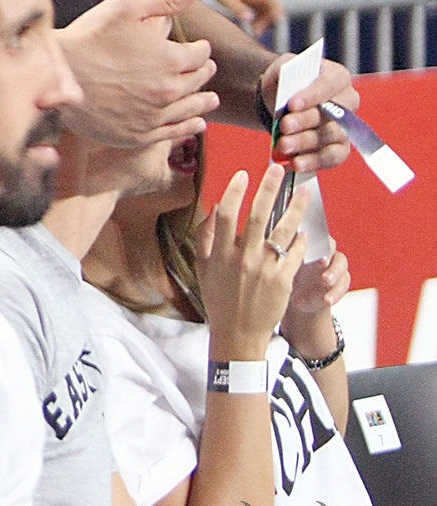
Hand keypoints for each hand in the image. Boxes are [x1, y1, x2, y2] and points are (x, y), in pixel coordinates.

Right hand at [57, 0, 218, 148]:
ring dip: (203, 102)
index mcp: (170, 59)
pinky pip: (173, 133)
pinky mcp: (138, 135)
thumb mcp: (126, 7)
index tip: (199, 47)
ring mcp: (154, 116)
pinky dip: (188, 127)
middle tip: (205, 69)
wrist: (58, 76)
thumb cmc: (89, 38)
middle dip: (203, 72)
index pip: (200, 55)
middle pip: (198, 82)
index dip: (201, 48)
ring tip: (210, 100)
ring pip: (191, 110)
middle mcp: (168, 91)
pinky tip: (195, 124)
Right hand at [196, 164, 307, 359]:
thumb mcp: (202, 267)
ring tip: (304, 192)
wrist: (238, 335)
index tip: (244, 174)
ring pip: (283, 231)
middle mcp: (243, 259)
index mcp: (221, 254)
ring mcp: (265, 270)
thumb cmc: (219, 300)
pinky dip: (300, 239)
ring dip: (295, 208)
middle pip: (258, 215)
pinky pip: (295, 253)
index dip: (235, 191)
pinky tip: (303, 228)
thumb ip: (206, 236)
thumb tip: (216, 207)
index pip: (228, 214)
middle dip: (269, 189)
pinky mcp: (283, 281)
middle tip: (278, 169)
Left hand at [200, 0, 283, 35]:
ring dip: (264, 23)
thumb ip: (238, 8)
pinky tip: (249, 28)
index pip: (274, 1)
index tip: (276, 25)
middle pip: (272, 9)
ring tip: (253, 33)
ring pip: (266, 12)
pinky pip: (259, 13)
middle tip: (257, 33)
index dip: (278, 13)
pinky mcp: (248, 2)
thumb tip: (249, 18)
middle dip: (269, 22)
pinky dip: (258, 21)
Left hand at [259, 56, 357, 172]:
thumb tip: (288, 86)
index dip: (312, 95)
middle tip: (283, 126)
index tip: (292, 104)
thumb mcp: (281, 70)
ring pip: (331, 136)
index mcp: (337, 77)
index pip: (328, 84)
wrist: (282, 104)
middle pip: (331, 113)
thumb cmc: (285, 83)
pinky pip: (333, 157)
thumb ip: (284, 71)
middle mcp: (348, 101)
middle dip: (305, 121)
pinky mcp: (340, 148)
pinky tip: (295, 163)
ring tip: (283, 145)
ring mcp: (346, 126)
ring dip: (305, 142)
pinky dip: (314, 161)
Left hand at [284, 243, 350, 318]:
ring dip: (334, 272)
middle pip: (330, 245)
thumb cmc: (286, 276)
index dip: (313, 237)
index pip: (313, 233)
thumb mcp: (283, 266)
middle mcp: (323, 250)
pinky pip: (343, 284)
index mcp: (307, 242)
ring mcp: (334, 266)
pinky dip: (336, 292)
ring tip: (326, 281)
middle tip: (322, 261)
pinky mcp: (340, 282)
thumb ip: (286, 253)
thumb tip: (279, 240)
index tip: (308, 242)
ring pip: (341, 263)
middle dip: (326, 252)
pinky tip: (327, 300)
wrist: (295, 299)